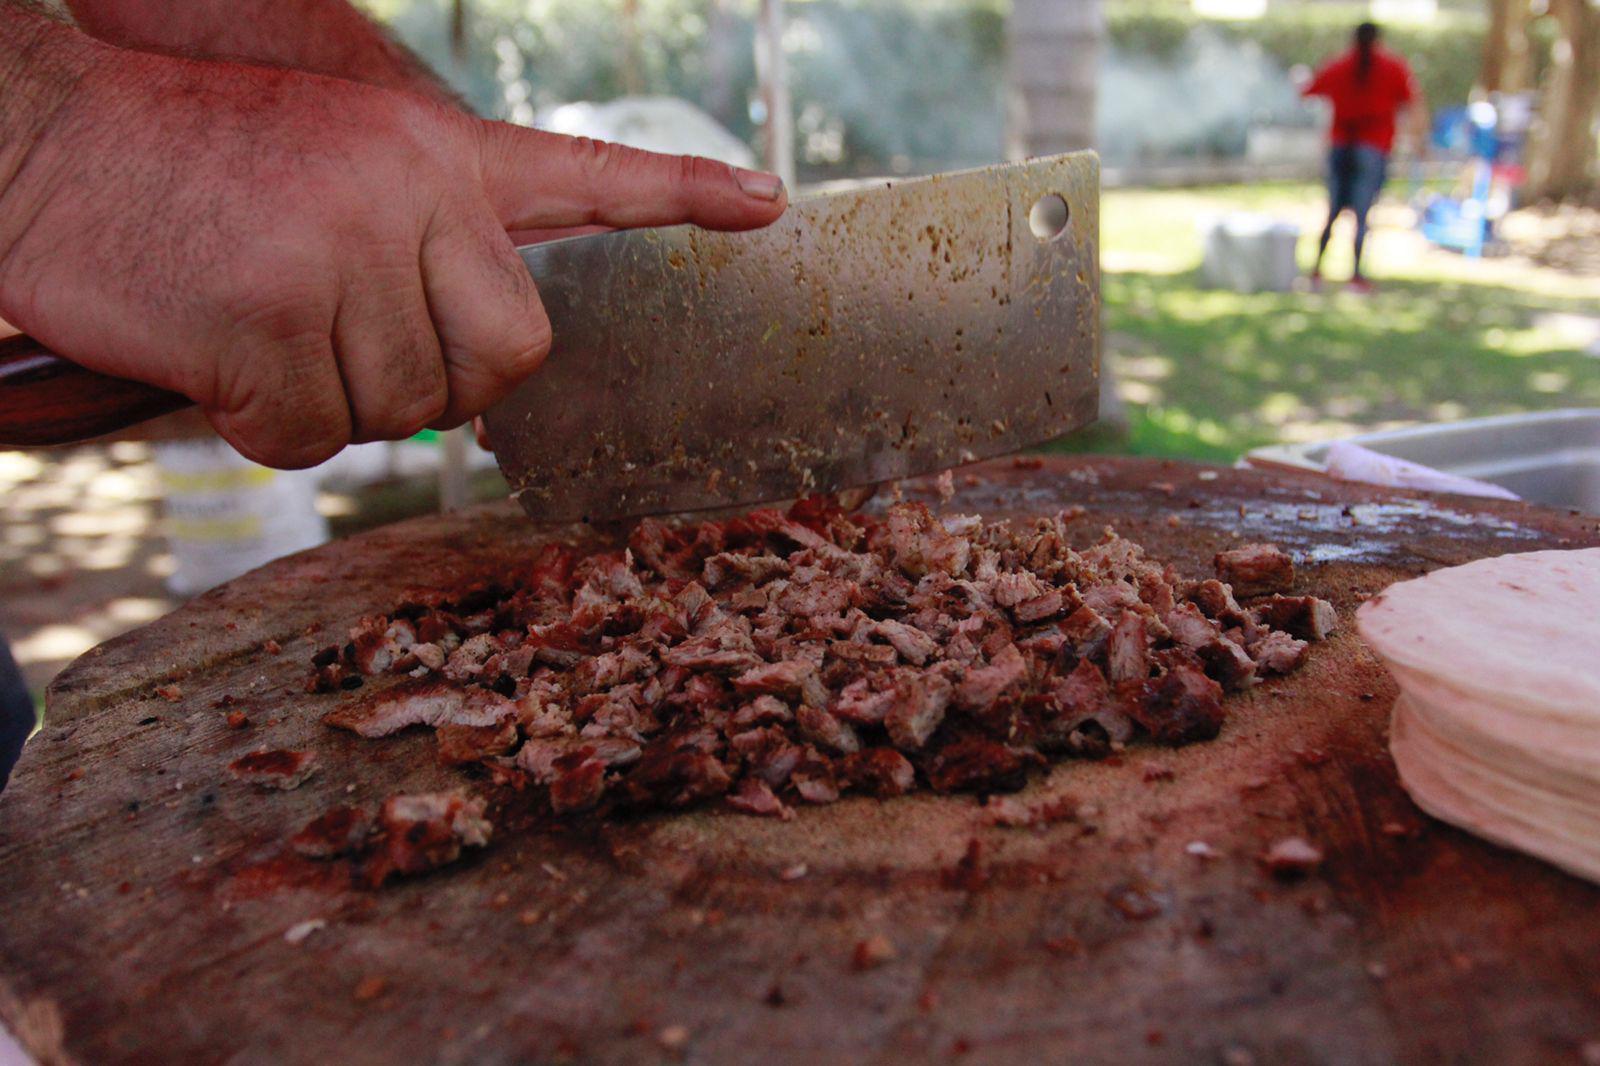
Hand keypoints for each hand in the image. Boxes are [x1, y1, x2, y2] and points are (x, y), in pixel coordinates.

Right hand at [0, 47, 785, 467]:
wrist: (42, 138)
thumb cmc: (188, 159)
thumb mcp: (332, 159)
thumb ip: (422, 239)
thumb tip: (472, 377)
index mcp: (432, 150)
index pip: (583, 176)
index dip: (679, 195)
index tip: (767, 205)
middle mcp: (407, 196)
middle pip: (505, 358)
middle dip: (441, 378)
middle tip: (355, 343)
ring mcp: (338, 256)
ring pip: (402, 411)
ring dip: (333, 397)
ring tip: (259, 321)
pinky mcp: (267, 321)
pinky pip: (312, 437)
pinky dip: (266, 422)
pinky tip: (216, 357)